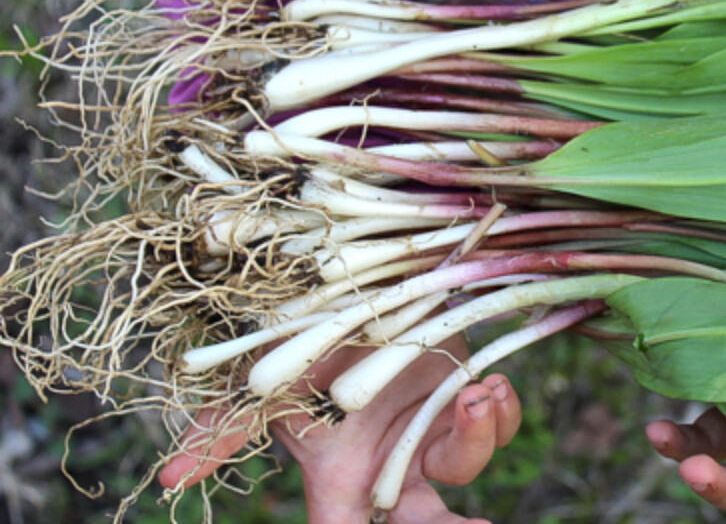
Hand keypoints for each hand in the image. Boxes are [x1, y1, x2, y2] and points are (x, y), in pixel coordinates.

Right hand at [160, 337, 520, 523]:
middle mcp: (391, 463)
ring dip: (475, 439)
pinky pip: (499, 424)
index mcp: (340, 477)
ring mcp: (431, 429)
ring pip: (468, 464)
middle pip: (429, 523)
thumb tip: (169, 482)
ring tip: (474, 396)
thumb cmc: (300, 335)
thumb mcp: (262, 384)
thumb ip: (222, 432)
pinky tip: (490, 386)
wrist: (353, 282)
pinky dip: (500, 412)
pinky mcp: (464, 393)